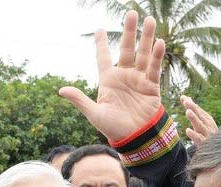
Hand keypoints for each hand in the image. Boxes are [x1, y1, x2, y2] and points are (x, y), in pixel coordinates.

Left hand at [59, 10, 164, 141]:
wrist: (135, 139)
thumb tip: (61, 90)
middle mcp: (124, 76)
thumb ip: (80, 100)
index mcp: (108, 80)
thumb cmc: (113, 128)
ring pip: (143, 54)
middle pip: (127, 49)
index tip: (99, 29)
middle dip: (129, 31)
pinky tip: (159, 43)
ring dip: (146, 38)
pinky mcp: (151, 87)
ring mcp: (139, 80)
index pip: (104, 57)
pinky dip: (157, 56)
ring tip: (150, 20)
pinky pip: (154, 69)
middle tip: (132, 13)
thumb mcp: (94, 114)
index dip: (102, 44)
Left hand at [181, 95, 217, 145]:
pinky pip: (199, 139)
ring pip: (200, 125)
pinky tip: (188, 130)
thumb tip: (186, 98)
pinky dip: (194, 135)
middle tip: (186, 101)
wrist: (219, 151)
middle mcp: (208, 125)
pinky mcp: (206, 144)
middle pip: (200, 115)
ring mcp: (207, 134)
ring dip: (194, 118)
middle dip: (193, 108)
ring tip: (188, 112)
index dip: (190, 104)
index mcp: (207, 120)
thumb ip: (194, 111)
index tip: (183, 97)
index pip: (197, 110)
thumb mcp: (201, 122)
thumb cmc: (207, 134)